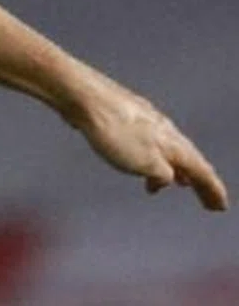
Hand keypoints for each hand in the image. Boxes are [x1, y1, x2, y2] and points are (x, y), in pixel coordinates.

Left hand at [68, 77, 226, 210]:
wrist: (85, 98)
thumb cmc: (114, 131)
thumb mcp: (143, 163)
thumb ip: (161, 174)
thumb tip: (167, 179)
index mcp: (174, 144)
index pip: (201, 171)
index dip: (212, 190)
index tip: (219, 208)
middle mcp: (166, 132)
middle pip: (190, 161)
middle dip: (200, 183)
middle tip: (208, 202)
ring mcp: (147, 123)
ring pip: (170, 151)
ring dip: (178, 170)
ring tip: (179, 184)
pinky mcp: (128, 119)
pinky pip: (151, 144)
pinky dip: (156, 158)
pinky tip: (144, 161)